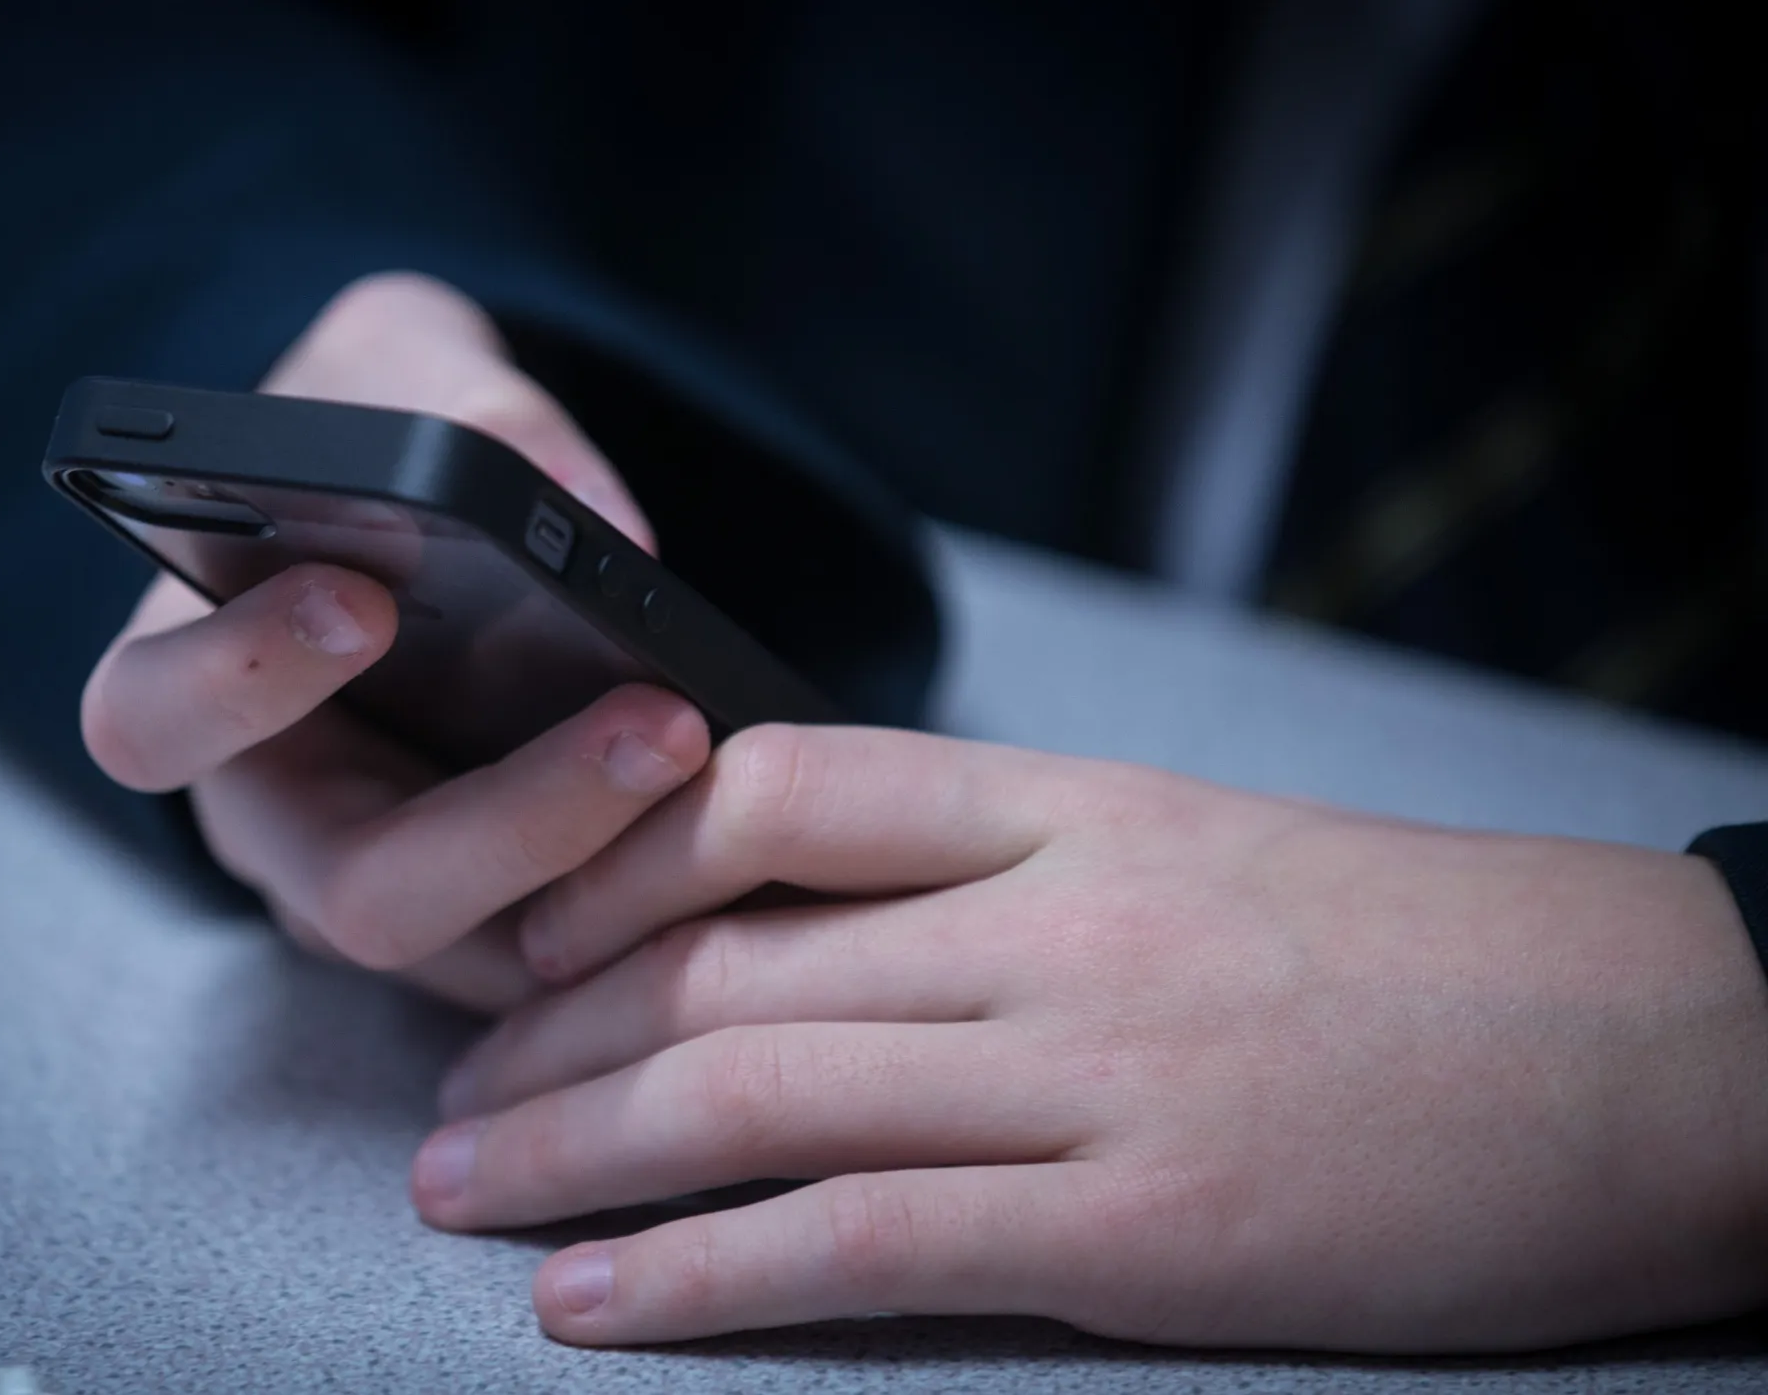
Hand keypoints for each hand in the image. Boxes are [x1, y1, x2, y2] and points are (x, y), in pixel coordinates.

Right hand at [81, 272, 705, 1012]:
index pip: (151, 722)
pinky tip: (760, 832)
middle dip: (514, 821)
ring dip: (618, 874)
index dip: (238, 680)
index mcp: (196, 687)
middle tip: (654, 719)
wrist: (448, 513)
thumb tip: (591, 511)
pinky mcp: (508, 928)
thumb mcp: (400, 366)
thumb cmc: (380, 432)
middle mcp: (285, 818)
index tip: (360, 599)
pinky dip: (664, 909)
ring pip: (490, 955)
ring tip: (730, 761)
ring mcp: (400, 890)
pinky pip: (577, 963)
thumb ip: (459, 399)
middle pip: (357, 894)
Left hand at [417, 725, 1767, 1348]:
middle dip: (549, 1033)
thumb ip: (1012, 869)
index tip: (529, 931)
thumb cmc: (1423, 951)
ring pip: (759, 1094)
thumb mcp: (1198, 849)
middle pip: (729, 958)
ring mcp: (1093, 1074)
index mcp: (1074, 805)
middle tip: (444, 1094)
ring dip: (575, 1149)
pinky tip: (590, 1305)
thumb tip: (829, 916)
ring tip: (457, 1193)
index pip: (780, 786)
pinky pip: (862, 1245)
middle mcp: (1056, 922)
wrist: (1656, 1046)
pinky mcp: (1140, 1235)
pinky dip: (698, 1278)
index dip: (616, 856)